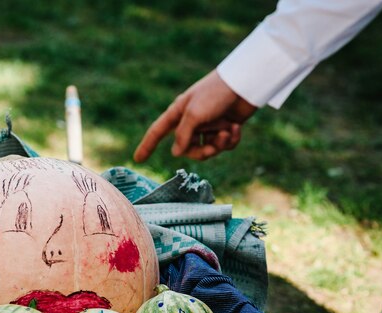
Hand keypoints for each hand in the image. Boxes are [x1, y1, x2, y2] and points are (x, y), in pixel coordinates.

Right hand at [133, 69, 257, 161]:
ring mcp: (208, 125)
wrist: (244, 84)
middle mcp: (191, 121)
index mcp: (178, 113)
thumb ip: (182, 136)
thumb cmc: (214, 94)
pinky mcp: (224, 128)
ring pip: (207, 149)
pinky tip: (236, 128)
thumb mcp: (194, 114)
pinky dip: (231, 139)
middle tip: (211, 149)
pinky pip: (223, 144)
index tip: (137, 159)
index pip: (157, 132)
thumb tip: (175, 153)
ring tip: (228, 132)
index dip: (147, 146)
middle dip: (201, 152)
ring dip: (219, 144)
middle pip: (187, 149)